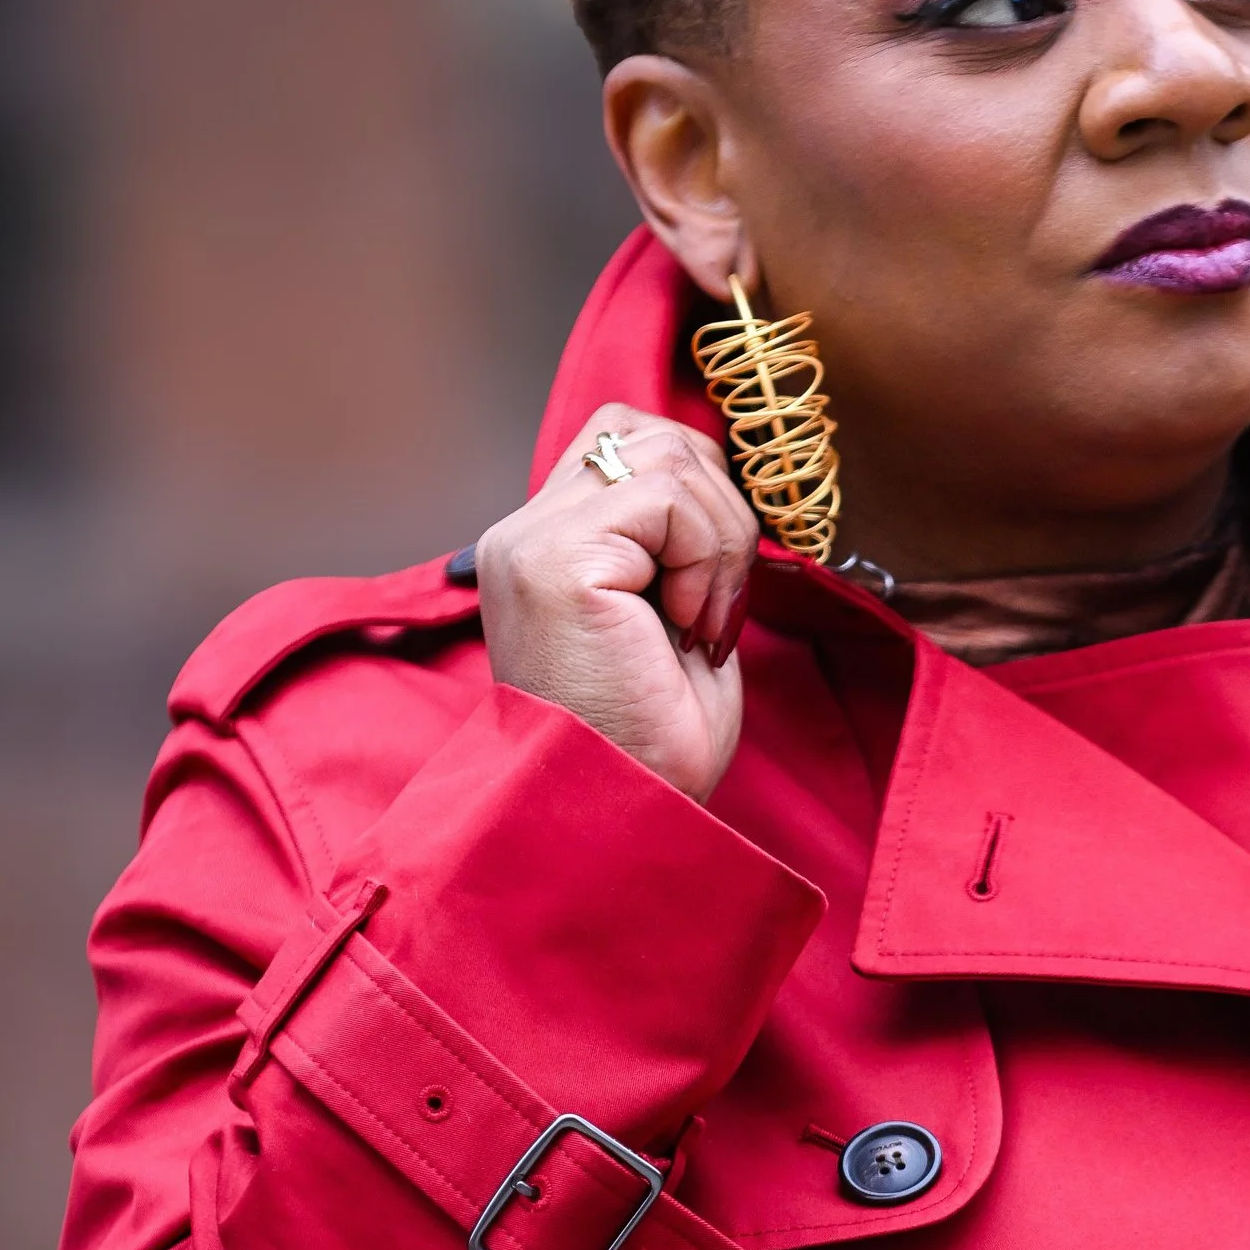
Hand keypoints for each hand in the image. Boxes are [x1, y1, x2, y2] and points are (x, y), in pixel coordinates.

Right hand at [477, 410, 758, 804]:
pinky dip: (704, 559)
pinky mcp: (555, 557)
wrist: (622, 817)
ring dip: (718, 542)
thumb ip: (679, 543)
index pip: (628, 441)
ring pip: (668, 455)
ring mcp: (532, 541)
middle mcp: (524, 534)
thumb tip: (724, 485)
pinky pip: (667, 498)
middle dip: (717, 507)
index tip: (711, 598)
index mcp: (545, 548)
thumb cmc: (651, 745)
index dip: (698, 495)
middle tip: (714, 607)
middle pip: (649, 431)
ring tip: (700, 624)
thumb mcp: (675, 619)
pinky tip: (685, 626)